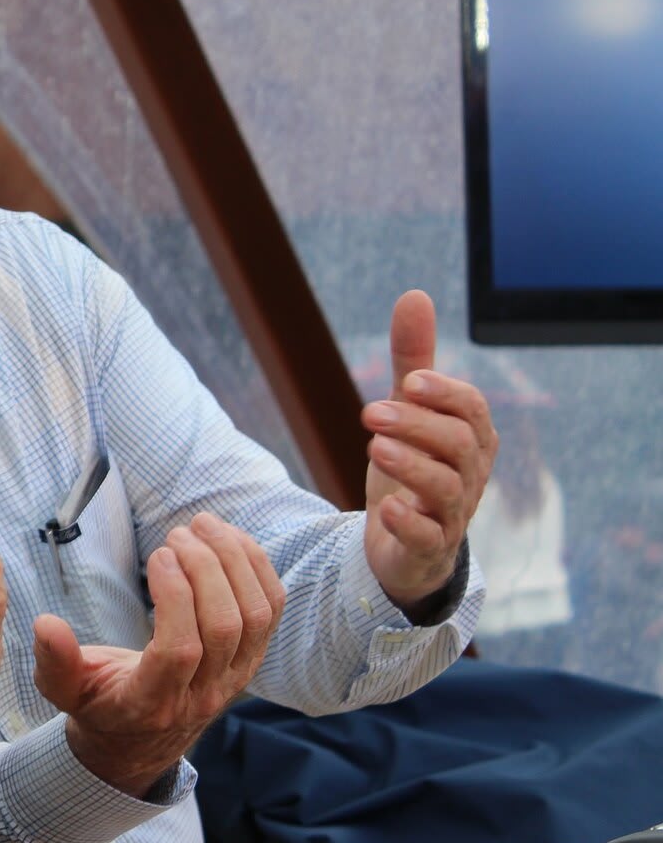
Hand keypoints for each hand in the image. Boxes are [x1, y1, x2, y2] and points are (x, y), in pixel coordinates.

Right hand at [33, 514, 283, 797]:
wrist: (140, 742)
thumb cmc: (98, 707)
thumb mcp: (64, 692)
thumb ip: (55, 662)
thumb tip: (44, 623)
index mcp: (153, 702)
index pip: (179, 650)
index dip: (176, 598)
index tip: (158, 555)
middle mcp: (203, 694)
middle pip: (224, 627)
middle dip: (206, 569)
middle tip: (177, 534)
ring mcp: (234, 678)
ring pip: (255, 617)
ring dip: (235, 562)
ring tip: (204, 526)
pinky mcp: (251, 660)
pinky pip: (270, 611)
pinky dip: (258, 570)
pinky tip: (231, 540)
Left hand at [361, 291, 497, 611]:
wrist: (406, 544)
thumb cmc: (414, 467)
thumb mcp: (409, 412)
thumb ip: (413, 360)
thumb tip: (415, 295)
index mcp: (470, 438)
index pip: (473, 409)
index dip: (446, 394)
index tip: (411, 382)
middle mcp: (470, 474)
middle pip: (458, 444)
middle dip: (417, 425)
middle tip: (369, 413)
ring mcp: (452, 513)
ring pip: (447, 488)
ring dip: (411, 466)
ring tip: (374, 446)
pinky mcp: (429, 546)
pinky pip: (428, 537)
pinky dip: (410, 523)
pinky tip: (388, 509)